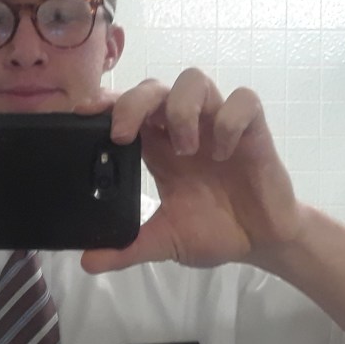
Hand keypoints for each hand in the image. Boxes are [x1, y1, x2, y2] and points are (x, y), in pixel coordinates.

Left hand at [77, 69, 303, 273]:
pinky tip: (225, 153)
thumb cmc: (215, 232)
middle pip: (155, 86)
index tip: (85, 112)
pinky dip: (229, 121)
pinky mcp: (253, 130)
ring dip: (181, 110)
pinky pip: (243, 101)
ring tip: (185, 150)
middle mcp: (185, 129)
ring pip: (195, 80)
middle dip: (134, 102)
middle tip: (124, 136)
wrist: (260, 243)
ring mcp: (218, 125)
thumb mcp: (165, 242)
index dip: (108, 102)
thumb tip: (88, 263)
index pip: (129, 109)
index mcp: (159, 148)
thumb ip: (128, 249)